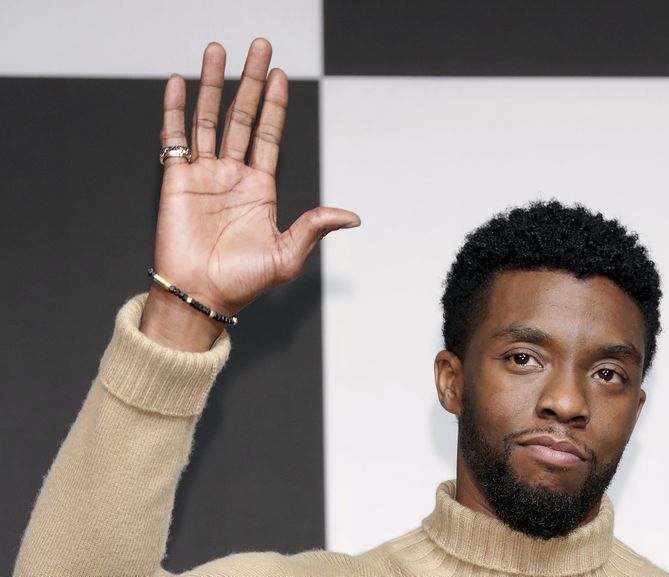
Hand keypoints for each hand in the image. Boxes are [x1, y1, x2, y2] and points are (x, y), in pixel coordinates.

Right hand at [151, 36, 360, 319]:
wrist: (200, 296)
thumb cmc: (242, 284)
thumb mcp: (287, 256)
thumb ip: (314, 228)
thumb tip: (352, 216)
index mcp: (260, 190)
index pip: (269, 136)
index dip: (275, 105)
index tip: (280, 74)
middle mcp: (232, 176)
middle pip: (242, 116)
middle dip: (250, 81)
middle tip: (259, 46)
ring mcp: (204, 174)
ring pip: (208, 118)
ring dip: (212, 83)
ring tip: (218, 49)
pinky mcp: (177, 179)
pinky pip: (175, 137)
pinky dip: (175, 109)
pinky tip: (180, 82)